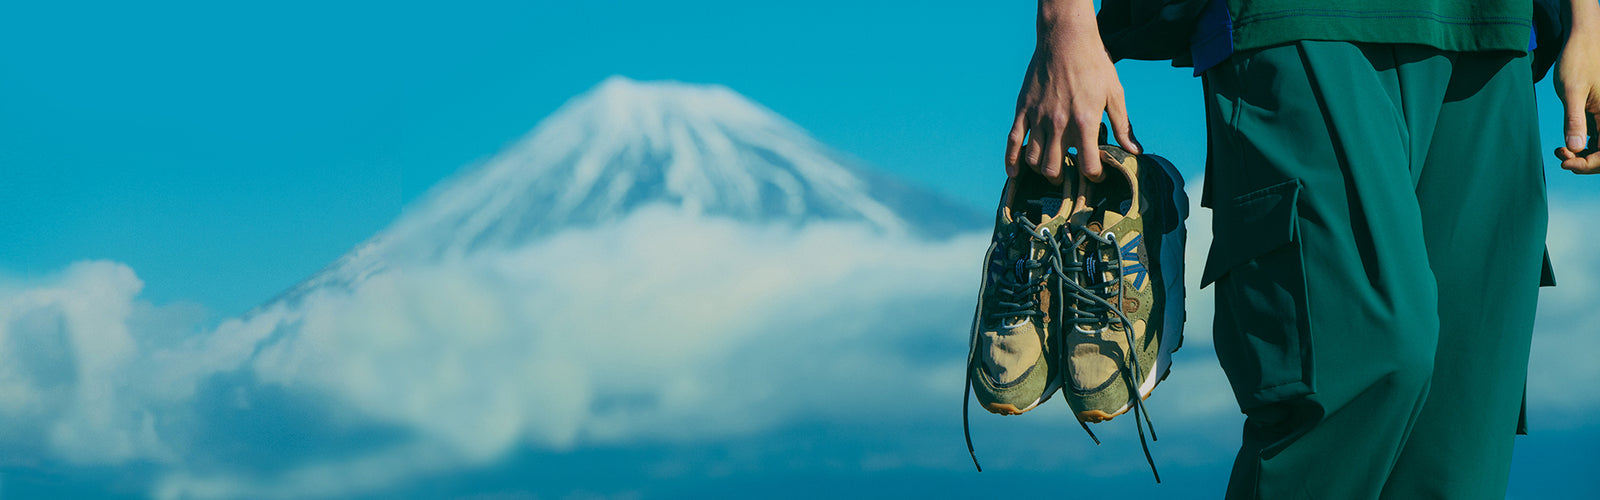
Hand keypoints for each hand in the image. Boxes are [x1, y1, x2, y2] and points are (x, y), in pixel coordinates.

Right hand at [1005, 0, 1140, 184]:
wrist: (1066, 39)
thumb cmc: (1094, 64)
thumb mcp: (1115, 93)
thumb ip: (1122, 125)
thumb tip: (1134, 151)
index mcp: (1085, 121)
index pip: (1088, 165)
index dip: (1094, 175)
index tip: (1096, 174)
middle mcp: (1059, 123)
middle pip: (1054, 168)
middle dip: (1063, 177)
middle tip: (1069, 173)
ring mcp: (1037, 117)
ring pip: (1033, 158)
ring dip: (1041, 170)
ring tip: (1050, 167)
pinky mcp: (1023, 109)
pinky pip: (1013, 141)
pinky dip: (1011, 160)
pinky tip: (1014, 173)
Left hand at [1554, 1, 1599, 173]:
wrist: (1582, 39)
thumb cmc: (1577, 60)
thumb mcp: (1572, 91)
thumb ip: (1574, 119)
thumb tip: (1574, 149)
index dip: (1589, 164)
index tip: (1565, 163)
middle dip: (1585, 162)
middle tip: (1561, 158)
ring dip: (1582, 156)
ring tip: (1559, 153)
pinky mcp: (1599, 112)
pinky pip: (1597, 137)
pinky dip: (1581, 146)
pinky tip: (1563, 147)